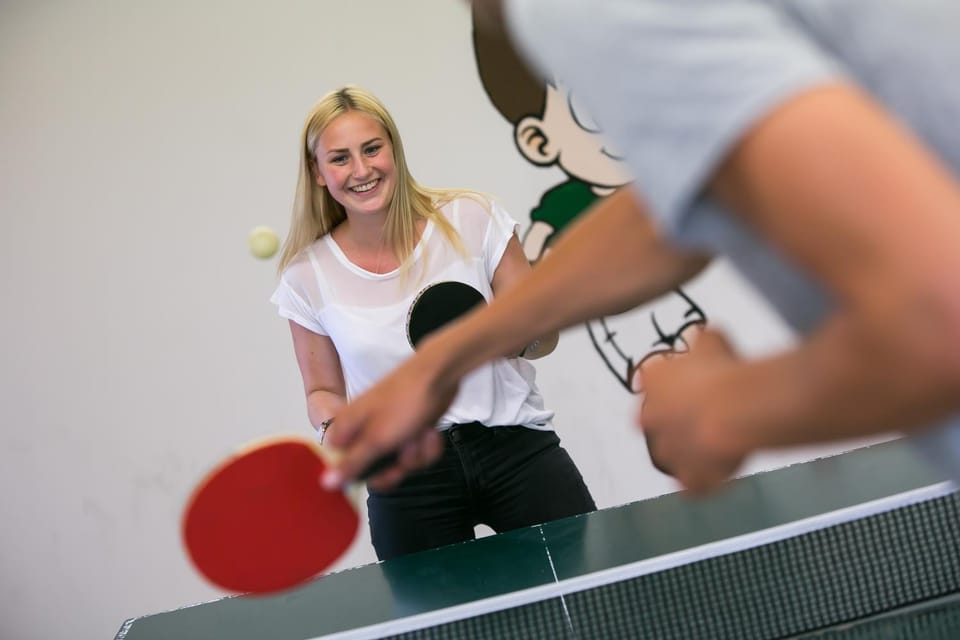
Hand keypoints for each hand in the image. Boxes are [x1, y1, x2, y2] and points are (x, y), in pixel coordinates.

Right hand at [322, 349, 458, 489]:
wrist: (440, 376)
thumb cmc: (406, 400)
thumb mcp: (377, 439)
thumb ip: (351, 463)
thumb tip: (325, 482)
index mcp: (347, 430)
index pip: (343, 467)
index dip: (364, 474)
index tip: (381, 470)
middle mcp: (365, 432)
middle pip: (376, 471)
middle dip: (397, 466)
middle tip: (405, 452)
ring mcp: (388, 432)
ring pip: (400, 464)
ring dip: (416, 454)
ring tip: (420, 434)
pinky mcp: (408, 431)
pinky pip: (416, 454)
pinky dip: (426, 446)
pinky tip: (430, 432)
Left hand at [637, 326, 747, 493]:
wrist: (734, 409)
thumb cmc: (723, 370)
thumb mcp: (712, 339)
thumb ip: (703, 343)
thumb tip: (706, 339)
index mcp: (652, 381)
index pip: (651, 382)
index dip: (671, 384)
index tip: (688, 384)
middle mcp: (652, 418)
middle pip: (653, 422)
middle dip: (672, 420)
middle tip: (699, 415)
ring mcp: (669, 452)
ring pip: (672, 457)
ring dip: (688, 453)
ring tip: (713, 447)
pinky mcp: (690, 479)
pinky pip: (694, 488)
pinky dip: (704, 484)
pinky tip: (718, 476)